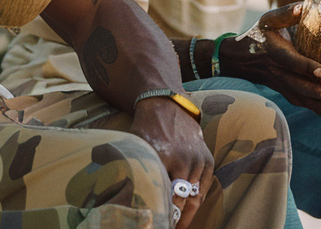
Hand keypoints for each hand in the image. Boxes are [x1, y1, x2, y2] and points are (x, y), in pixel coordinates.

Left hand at [130, 97, 213, 226]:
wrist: (166, 104)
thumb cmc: (147, 127)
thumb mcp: (135, 146)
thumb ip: (128, 166)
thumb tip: (113, 189)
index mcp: (163, 158)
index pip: (162, 198)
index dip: (158, 214)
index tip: (154, 223)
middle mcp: (183, 161)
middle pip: (180, 203)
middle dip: (173, 219)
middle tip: (165, 227)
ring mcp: (197, 161)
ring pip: (194, 199)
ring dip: (186, 215)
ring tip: (177, 225)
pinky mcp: (207, 159)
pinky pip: (205, 189)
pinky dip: (197, 203)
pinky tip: (188, 213)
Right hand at [220, 2, 320, 119]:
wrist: (239, 58)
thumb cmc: (258, 35)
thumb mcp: (268, 20)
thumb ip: (286, 14)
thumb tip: (304, 7)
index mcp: (274, 52)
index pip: (291, 60)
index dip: (306, 66)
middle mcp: (277, 70)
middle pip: (296, 84)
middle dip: (314, 92)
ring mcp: (280, 83)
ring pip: (298, 97)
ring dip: (317, 107)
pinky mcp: (283, 90)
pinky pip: (298, 101)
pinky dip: (314, 109)